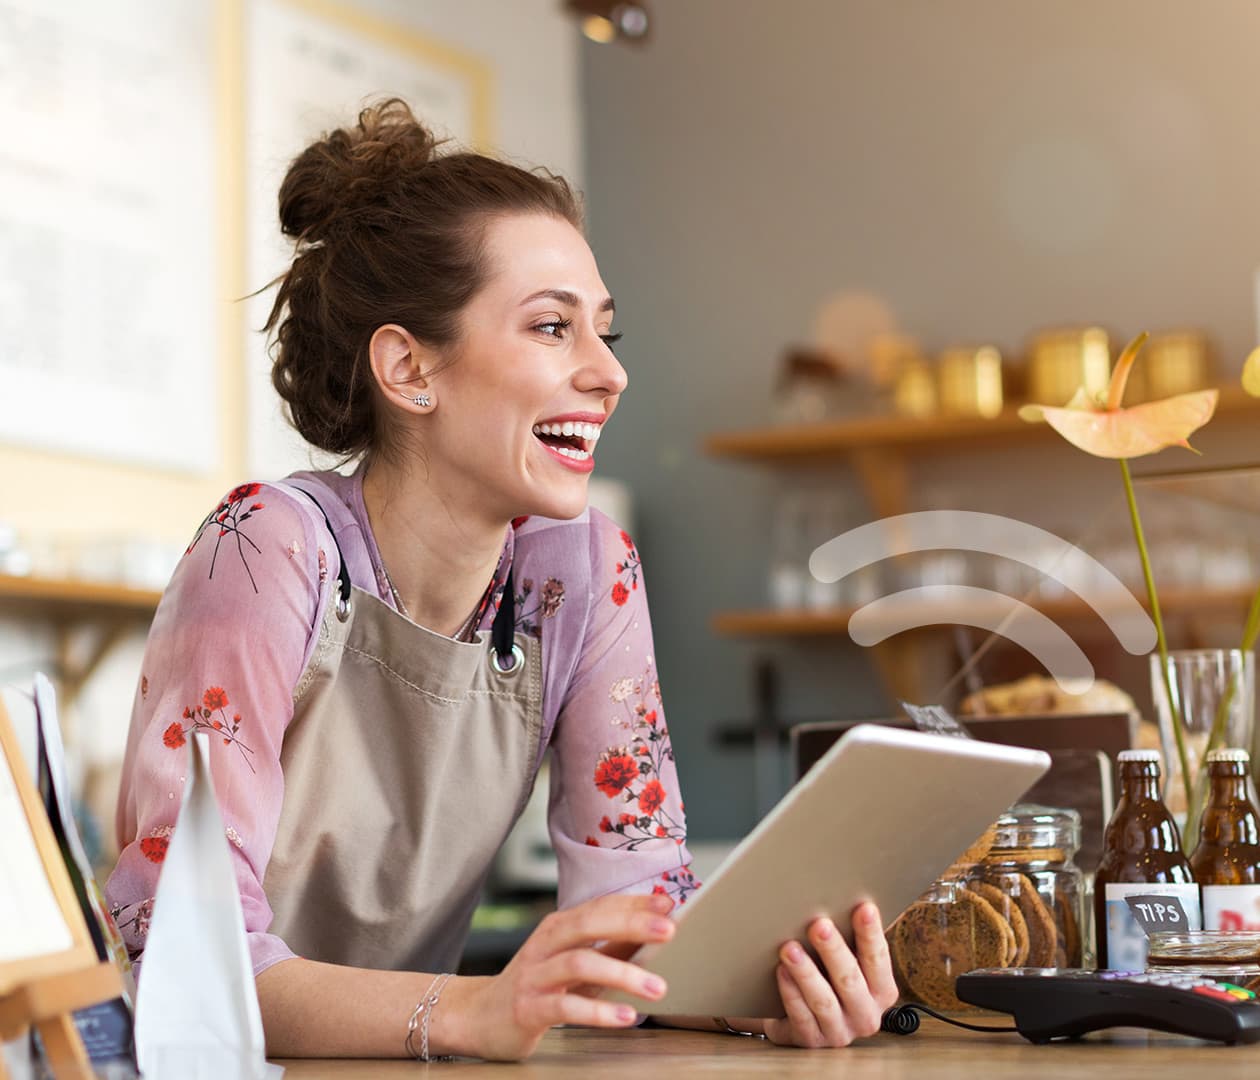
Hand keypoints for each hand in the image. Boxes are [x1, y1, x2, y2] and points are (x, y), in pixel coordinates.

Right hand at [456, 892, 675, 1059]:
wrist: (479, 1016)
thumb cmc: (536, 985)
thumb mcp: (573, 961)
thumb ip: (610, 947)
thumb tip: (655, 933)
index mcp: (558, 926)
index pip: (600, 906)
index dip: (634, 903)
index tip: (668, 903)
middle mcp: (545, 943)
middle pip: (590, 923)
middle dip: (632, 924)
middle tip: (669, 931)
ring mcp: (534, 975)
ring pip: (580, 963)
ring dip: (623, 974)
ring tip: (657, 987)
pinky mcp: (527, 1008)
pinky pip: (566, 1005)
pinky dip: (598, 1010)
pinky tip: (625, 1017)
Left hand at [756, 902, 898, 1048]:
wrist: (803, 1017)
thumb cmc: (829, 977)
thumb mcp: (847, 960)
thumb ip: (851, 939)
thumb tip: (845, 896)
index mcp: (882, 991)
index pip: (878, 960)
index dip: (871, 934)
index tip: (864, 907)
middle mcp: (865, 1015)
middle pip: (850, 980)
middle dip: (833, 951)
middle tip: (818, 924)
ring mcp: (839, 1032)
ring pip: (823, 1001)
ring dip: (806, 972)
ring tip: (790, 948)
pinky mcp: (812, 1041)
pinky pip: (801, 1017)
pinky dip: (791, 993)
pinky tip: (781, 972)